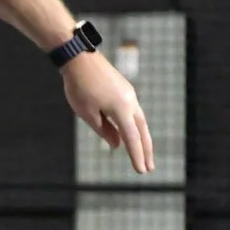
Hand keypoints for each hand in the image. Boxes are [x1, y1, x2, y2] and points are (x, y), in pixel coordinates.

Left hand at [61, 53, 153, 173]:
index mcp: (122, 109)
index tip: (142, 171)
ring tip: (143, 153)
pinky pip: (132, 111)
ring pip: (139, 120)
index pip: (132, 138)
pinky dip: (133, 125)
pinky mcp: (124, 89)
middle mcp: (130, 101)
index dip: (137, 156)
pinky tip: (129, 132)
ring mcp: (129, 94)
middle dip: (146, 150)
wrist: (79, 58)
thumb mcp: (88, 114)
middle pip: (142, 130)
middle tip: (149, 167)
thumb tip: (117, 144)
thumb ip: (104, 131)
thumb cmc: (80, 86)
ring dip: (141, 138)